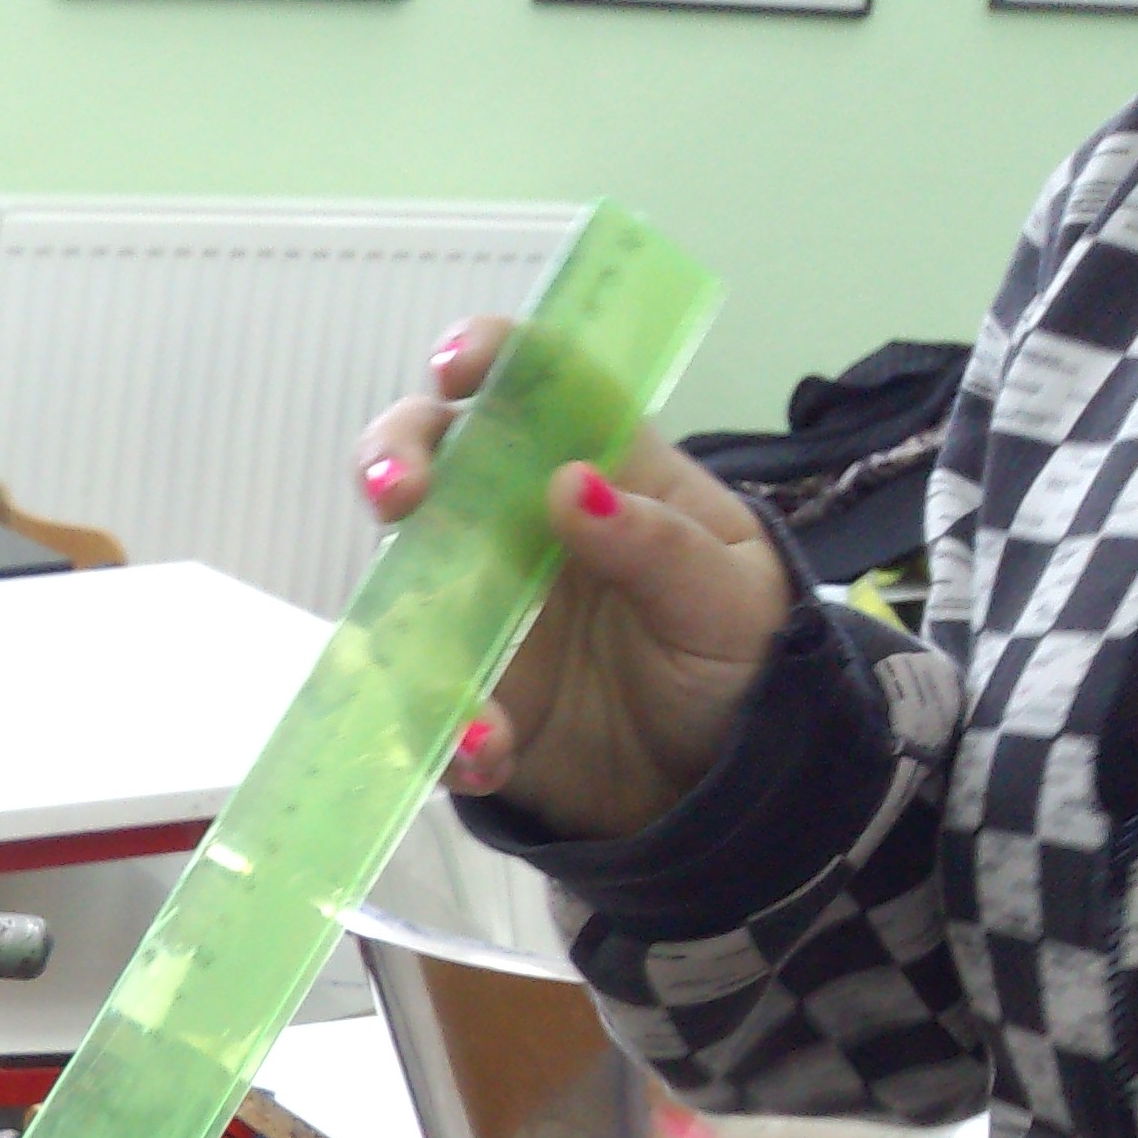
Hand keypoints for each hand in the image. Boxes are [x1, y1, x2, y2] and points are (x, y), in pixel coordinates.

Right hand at [360, 319, 794, 841]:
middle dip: (396, 457)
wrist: (730, 780)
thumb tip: (569, 485)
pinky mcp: (468, 692)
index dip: (490, 356)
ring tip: (431, 664)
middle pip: (436, 460)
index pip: (538, 387)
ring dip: (396, 609)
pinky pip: (426, 700)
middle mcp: (524, 526)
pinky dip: (447, 727)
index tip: (457, 365)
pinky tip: (487, 749)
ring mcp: (486, 608)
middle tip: (396, 491)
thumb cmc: (742, 657)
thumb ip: (657, 544)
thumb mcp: (728, 598)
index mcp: (603, 473)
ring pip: (405, 575)